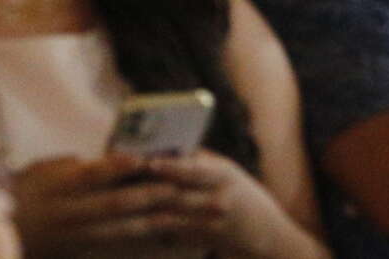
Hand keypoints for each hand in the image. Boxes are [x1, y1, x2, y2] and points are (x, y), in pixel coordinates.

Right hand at [10, 155, 214, 255]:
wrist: (3, 231)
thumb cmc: (25, 191)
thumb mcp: (44, 171)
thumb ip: (78, 165)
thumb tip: (113, 157)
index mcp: (61, 186)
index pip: (92, 174)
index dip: (118, 167)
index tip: (144, 159)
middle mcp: (70, 212)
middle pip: (114, 204)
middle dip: (149, 196)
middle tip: (180, 187)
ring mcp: (77, 234)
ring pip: (121, 228)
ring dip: (154, 220)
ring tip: (182, 214)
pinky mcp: (82, 248)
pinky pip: (116, 242)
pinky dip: (141, 235)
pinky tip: (163, 232)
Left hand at [131, 150, 309, 258]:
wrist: (269, 236)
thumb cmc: (246, 199)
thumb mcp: (230, 174)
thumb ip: (201, 162)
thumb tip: (166, 147)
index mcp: (225, 174)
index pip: (194, 168)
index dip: (169, 166)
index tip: (146, 160)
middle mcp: (219, 198)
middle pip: (176, 193)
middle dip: (147, 187)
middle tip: (119, 181)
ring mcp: (210, 222)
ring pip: (169, 215)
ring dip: (143, 209)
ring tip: (119, 202)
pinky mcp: (202, 241)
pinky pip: (172, 233)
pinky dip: (152, 227)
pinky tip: (132, 224)